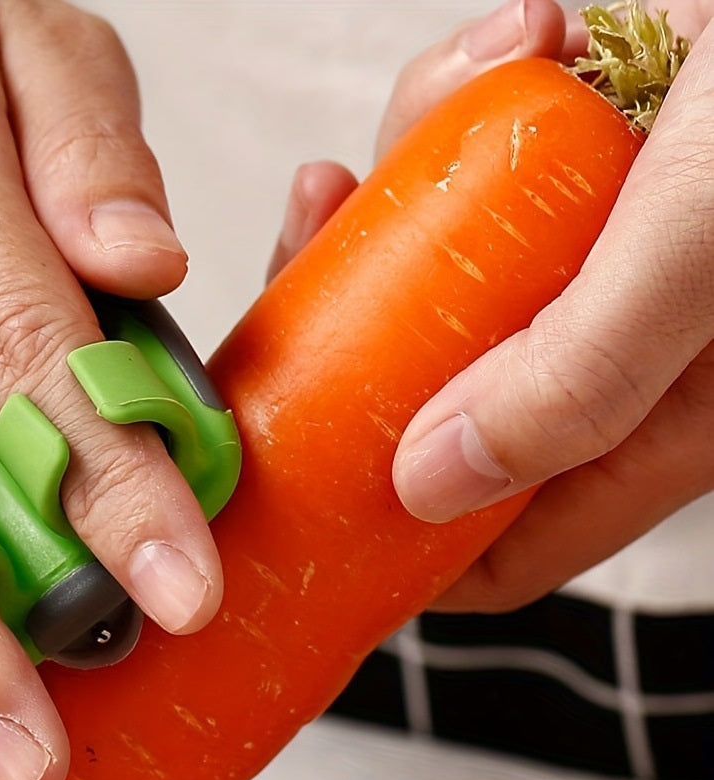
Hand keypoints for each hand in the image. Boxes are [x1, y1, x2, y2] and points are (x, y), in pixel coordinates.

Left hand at [268, 0, 713, 611]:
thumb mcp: (698, 246)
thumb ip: (577, 377)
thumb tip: (433, 483)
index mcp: (661, 419)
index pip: (504, 543)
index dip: (394, 541)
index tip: (293, 495)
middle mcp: (618, 349)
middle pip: (434, 399)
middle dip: (356, 327)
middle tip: (313, 244)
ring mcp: (596, 255)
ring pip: (440, 267)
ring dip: (415, 178)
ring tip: (465, 94)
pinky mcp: (588, 161)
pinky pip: (479, 159)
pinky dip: (476, 95)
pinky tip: (538, 37)